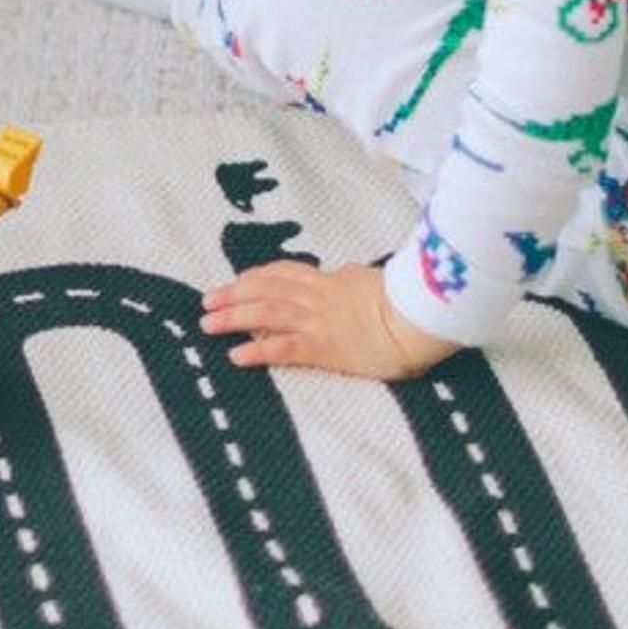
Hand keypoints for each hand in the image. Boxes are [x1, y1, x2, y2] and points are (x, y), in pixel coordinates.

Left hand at [201, 258, 462, 382]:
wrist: (421, 319)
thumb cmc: (406, 301)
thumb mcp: (372, 280)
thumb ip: (350, 279)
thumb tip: (341, 274)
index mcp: (330, 281)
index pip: (283, 273)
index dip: (255, 277)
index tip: (236, 282)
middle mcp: (318, 298)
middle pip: (265, 290)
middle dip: (232, 295)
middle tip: (206, 302)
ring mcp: (318, 322)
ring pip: (266, 313)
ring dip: (233, 318)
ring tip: (207, 325)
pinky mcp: (324, 348)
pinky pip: (283, 347)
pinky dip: (257, 349)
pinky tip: (236, 356)